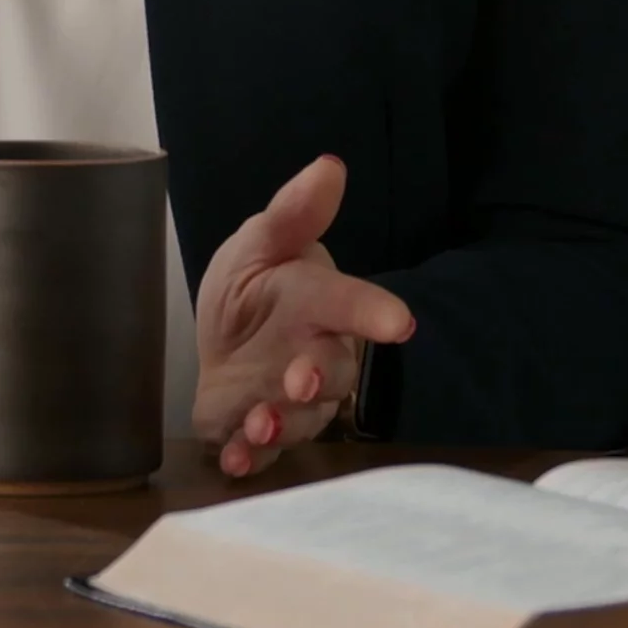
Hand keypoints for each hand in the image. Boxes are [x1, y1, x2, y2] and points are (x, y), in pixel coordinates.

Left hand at [191, 154, 415, 476]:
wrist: (227, 334)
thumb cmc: (255, 286)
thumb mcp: (261, 242)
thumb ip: (292, 213)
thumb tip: (328, 166)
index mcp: (315, 302)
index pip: (350, 304)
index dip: (373, 312)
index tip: (400, 323)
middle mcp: (312, 356)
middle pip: (329, 371)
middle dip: (317, 377)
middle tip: (300, 378)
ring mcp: (286, 399)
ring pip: (298, 418)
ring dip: (280, 424)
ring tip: (258, 424)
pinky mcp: (254, 430)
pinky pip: (259, 452)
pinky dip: (247, 459)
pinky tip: (233, 461)